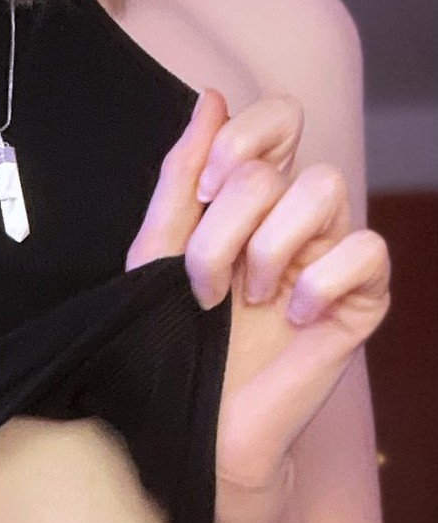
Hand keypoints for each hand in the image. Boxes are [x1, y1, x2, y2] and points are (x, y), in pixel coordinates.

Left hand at [125, 86, 391, 492]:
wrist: (192, 426)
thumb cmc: (172, 342)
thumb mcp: (155, 253)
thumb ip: (181, 175)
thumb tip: (211, 97)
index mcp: (254, 198)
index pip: (279, 118)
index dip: (243, 138)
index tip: (203, 191)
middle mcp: (297, 219)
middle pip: (283, 166)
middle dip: (226, 225)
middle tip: (204, 281)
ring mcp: (332, 256)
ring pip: (326, 189)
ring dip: (268, 248)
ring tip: (247, 301)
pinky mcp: (361, 300)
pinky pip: (367, 250)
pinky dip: (319, 280)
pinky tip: (292, 318)